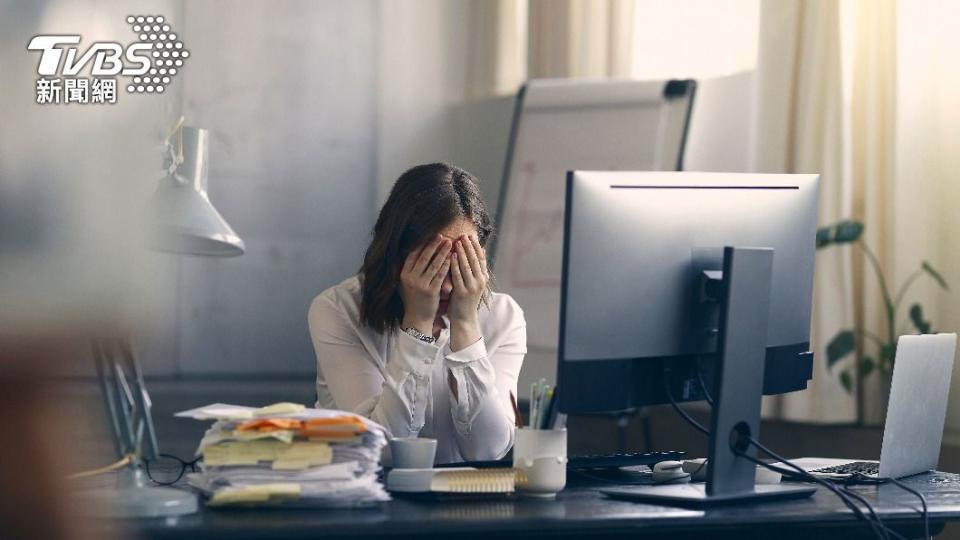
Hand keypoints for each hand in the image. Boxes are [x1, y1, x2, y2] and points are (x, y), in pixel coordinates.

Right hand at [399, 234, 451, 334]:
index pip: (412, 255)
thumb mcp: (405, 283)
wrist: (417, 318)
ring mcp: (421, 285)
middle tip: (442, 235)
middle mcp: (411, 278)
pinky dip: (446, 265)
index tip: (430, 235)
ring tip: (450, 243)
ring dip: (442, 252)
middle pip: (424, 257)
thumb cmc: (413, 299)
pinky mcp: (431, 291)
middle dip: (433, 245)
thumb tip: (411, 251)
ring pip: (433, 264)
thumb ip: (408, 269)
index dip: (422, 244)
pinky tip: (452, 258)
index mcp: (403, 274)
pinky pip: (440, 275)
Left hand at [449, 235, 487, 350]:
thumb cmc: (465, 299)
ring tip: (458, 241)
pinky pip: (458, 275)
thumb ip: (474, 269)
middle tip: (464, 234)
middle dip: (469, 246)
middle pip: (475, 260)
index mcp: (483, 278)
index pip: (481, 258)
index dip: (476, 246)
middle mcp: (480, 281)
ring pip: (467, 266)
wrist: (464, 318)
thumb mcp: (473, 283)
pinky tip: (451, 255)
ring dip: (462, 252)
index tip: (471, 235)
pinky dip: (455, 264)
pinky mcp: (462, 292)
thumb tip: (478, 252)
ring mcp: (472, 287)